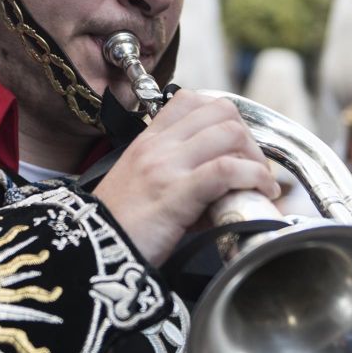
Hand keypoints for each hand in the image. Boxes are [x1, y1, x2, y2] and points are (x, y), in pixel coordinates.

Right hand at [94, 91, 279, 266]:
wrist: (92, 252)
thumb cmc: (118, 226)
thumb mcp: (141, 187)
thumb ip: (176, 177)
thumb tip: (219, 190)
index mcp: (147, 141)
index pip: (192, 100)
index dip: (224, 118)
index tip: (235, 146)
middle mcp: (157, 146)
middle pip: (220, 111)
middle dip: (248, 137)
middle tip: (254, 168)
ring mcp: (166, 166)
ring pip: (229, 133)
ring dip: (256, 157)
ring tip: (260, 183)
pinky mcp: (176, 193)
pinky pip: (227, 169)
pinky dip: (254, 177)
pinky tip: (259, 192)